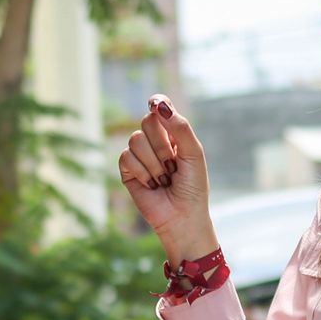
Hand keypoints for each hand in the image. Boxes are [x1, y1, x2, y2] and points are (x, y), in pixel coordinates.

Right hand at [118, 95, 218, 261]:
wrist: (182, 216)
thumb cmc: (193, 187)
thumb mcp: (193, 153)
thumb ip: (180, 127)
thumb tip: (157, 105)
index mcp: (173, 134)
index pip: (160, 108)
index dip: (156, 103)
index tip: (154, 104)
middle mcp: (155, 142)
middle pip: (147, 121)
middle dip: (162, 144)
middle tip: (173, 165)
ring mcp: (140, 155)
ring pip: (135, 139)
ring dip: (154, 162)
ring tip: (164, 178)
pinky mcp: (127, 171)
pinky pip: (126, 157)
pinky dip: (143, 172)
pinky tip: (152, 184)